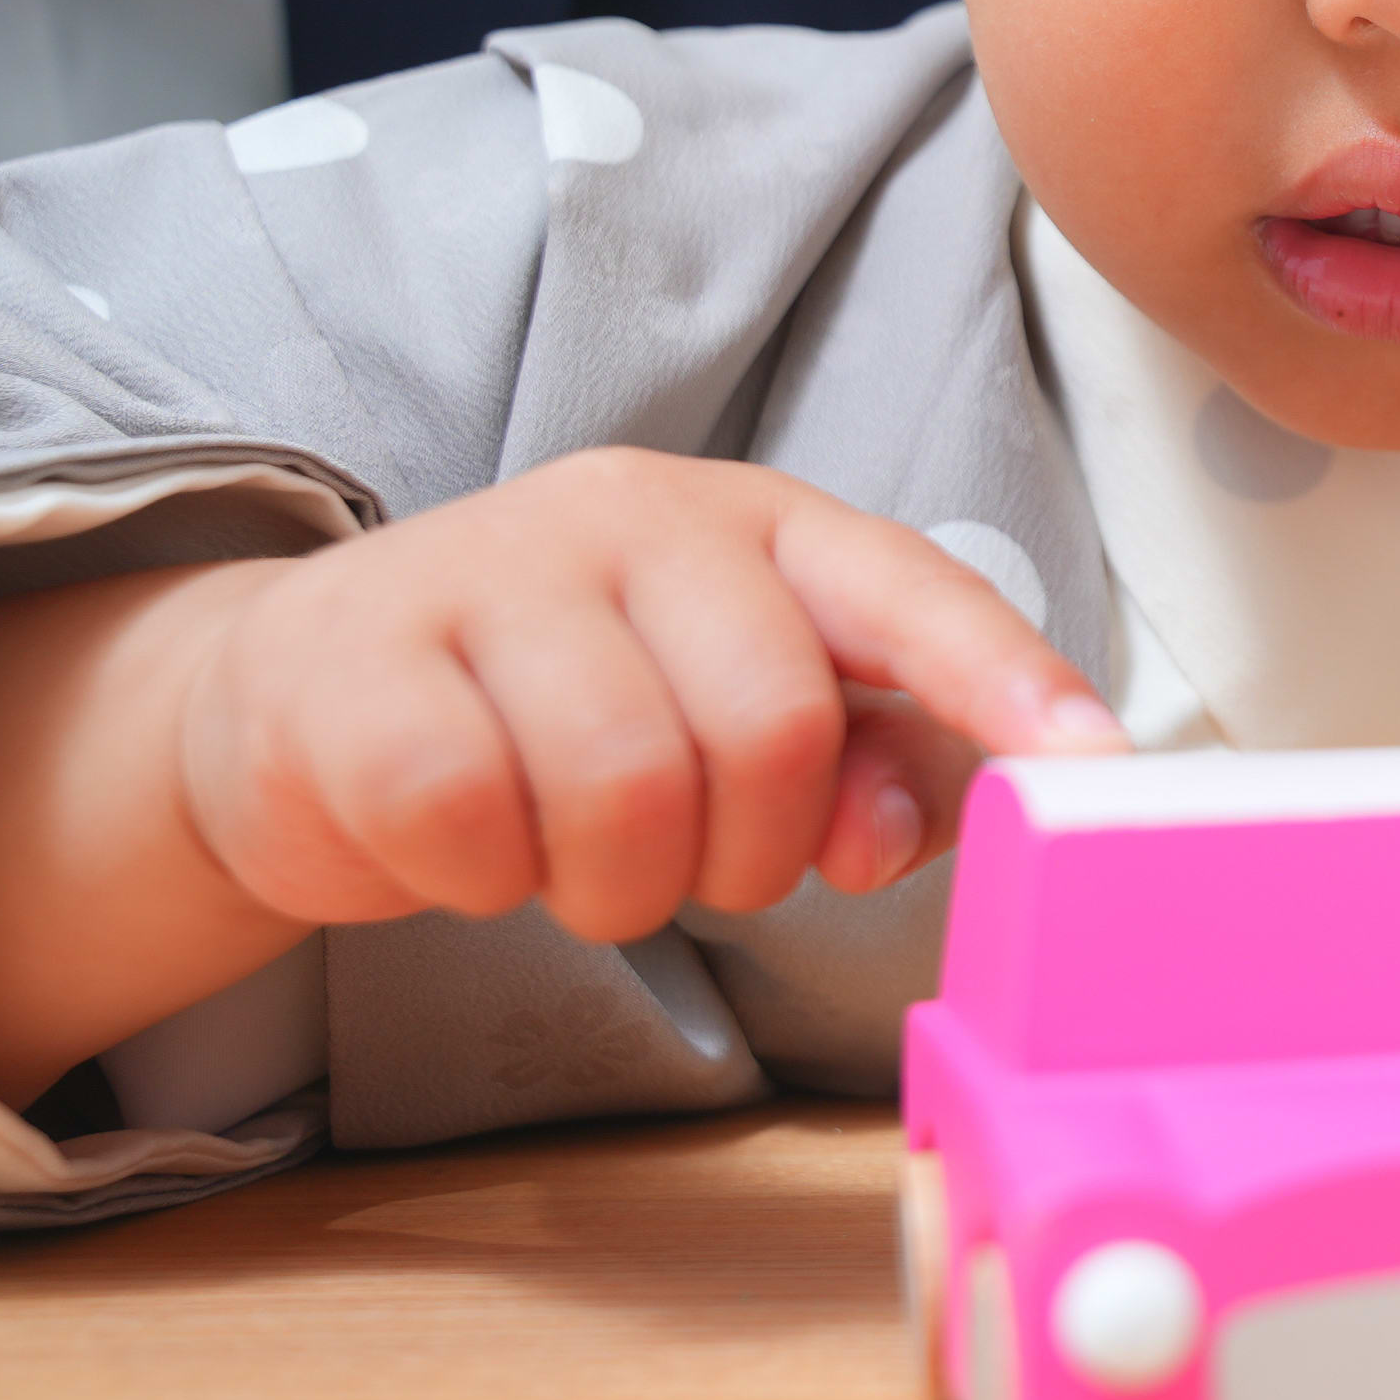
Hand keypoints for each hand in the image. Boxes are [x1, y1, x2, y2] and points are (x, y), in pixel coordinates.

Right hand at [170, 448, 1120, 942]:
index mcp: (757, 522)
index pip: (909, 591)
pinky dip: (484, 878)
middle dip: (750, 848)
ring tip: (578, 856)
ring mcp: (484, 572)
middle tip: (692, 859)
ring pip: (627, 789)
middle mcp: (631, 516)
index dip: (1007, 680)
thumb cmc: (566, 706)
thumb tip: (923, 822)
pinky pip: (469, 823)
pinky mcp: (354, 666)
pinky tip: (469, 843)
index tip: (1096, 764)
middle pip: (773, 724)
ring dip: (618, 883)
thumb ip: (866, 759)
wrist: (303, 695)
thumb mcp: (732, 707)